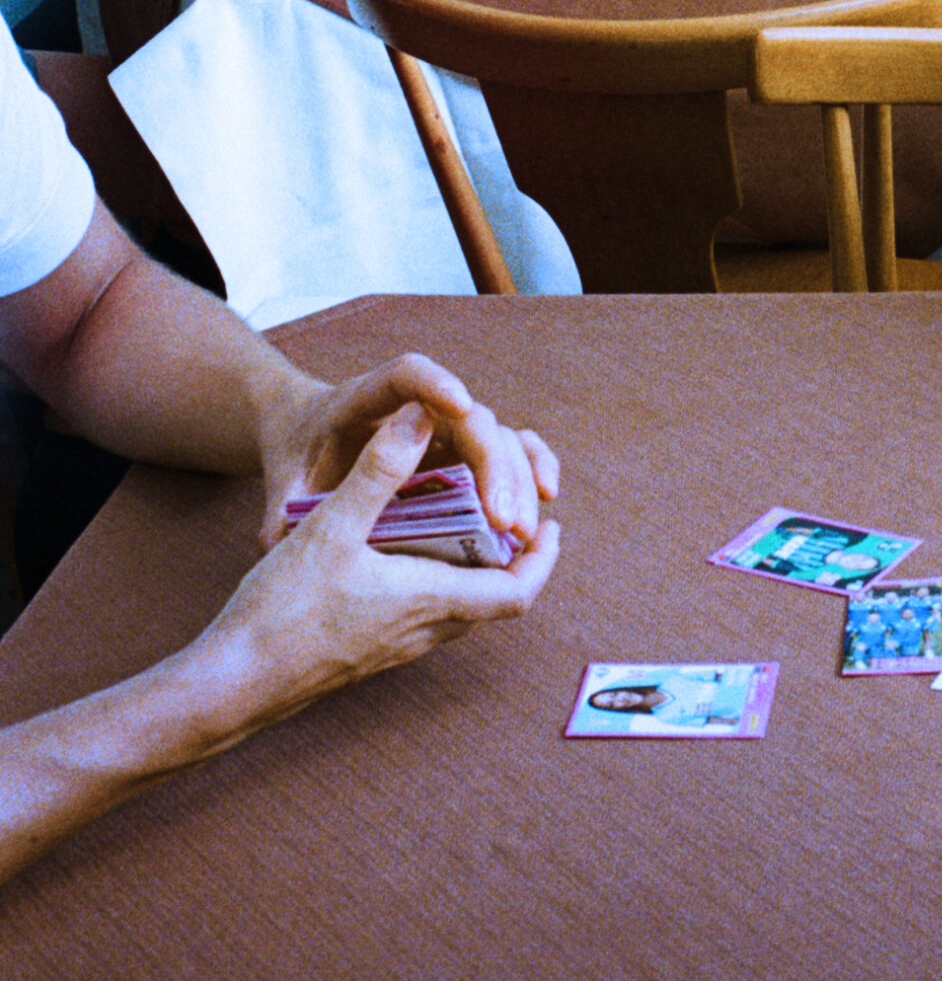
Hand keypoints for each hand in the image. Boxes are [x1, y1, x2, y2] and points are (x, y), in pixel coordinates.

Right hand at [196, 404, 558, 743]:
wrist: (230, 685)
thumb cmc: (281, 612)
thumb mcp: (331, 527)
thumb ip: (380, 471)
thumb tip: (423, 417)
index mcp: (429, 602)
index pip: (516, 592)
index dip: (543, 559)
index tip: (551, 522)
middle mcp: (423, 632)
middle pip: (497, 600)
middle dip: (517, 557)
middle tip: (516, 512)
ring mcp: (396, 647)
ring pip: (462, 608)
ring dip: (479, 568)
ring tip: (473, 521)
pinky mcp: (370, 650)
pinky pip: (428, 614)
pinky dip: (441, 579)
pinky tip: (411, 549)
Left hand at [257, 353, 558, 551]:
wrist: (308, 432)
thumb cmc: (296, 453)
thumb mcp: (282, 481)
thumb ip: (279, 508)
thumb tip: (275, 538)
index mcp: (366, 399)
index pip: (406, 375)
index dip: (434, 382)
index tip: (459, 403)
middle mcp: (418, 405)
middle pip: (468, 414)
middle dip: (493, 464)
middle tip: (503, 519)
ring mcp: (445, 424)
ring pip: (497, 434)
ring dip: (517, 477)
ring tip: (521, 530)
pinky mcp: (461, 447)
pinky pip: (508, 448)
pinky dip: (531, 467)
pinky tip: (546, 501)